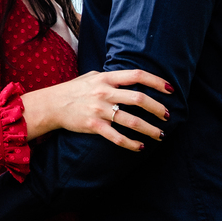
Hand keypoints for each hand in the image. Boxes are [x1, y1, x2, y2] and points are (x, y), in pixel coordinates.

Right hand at [22, 69, 171, 150]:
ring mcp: (99, 110)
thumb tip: (131, 78)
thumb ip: (110, 77)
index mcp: (105, 78)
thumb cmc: (73, 90)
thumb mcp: (91, 76)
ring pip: (132, 121)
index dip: (156, 81)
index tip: (170, 90)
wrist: (51, 104)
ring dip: (150, 129)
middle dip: (158, 108)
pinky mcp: (94, 126)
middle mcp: (104, 92)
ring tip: (160, 135)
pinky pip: (117, 137)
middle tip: (167, 116)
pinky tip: (140, 147)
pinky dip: (131, 144)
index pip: (136, 75)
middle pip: (139, 98)